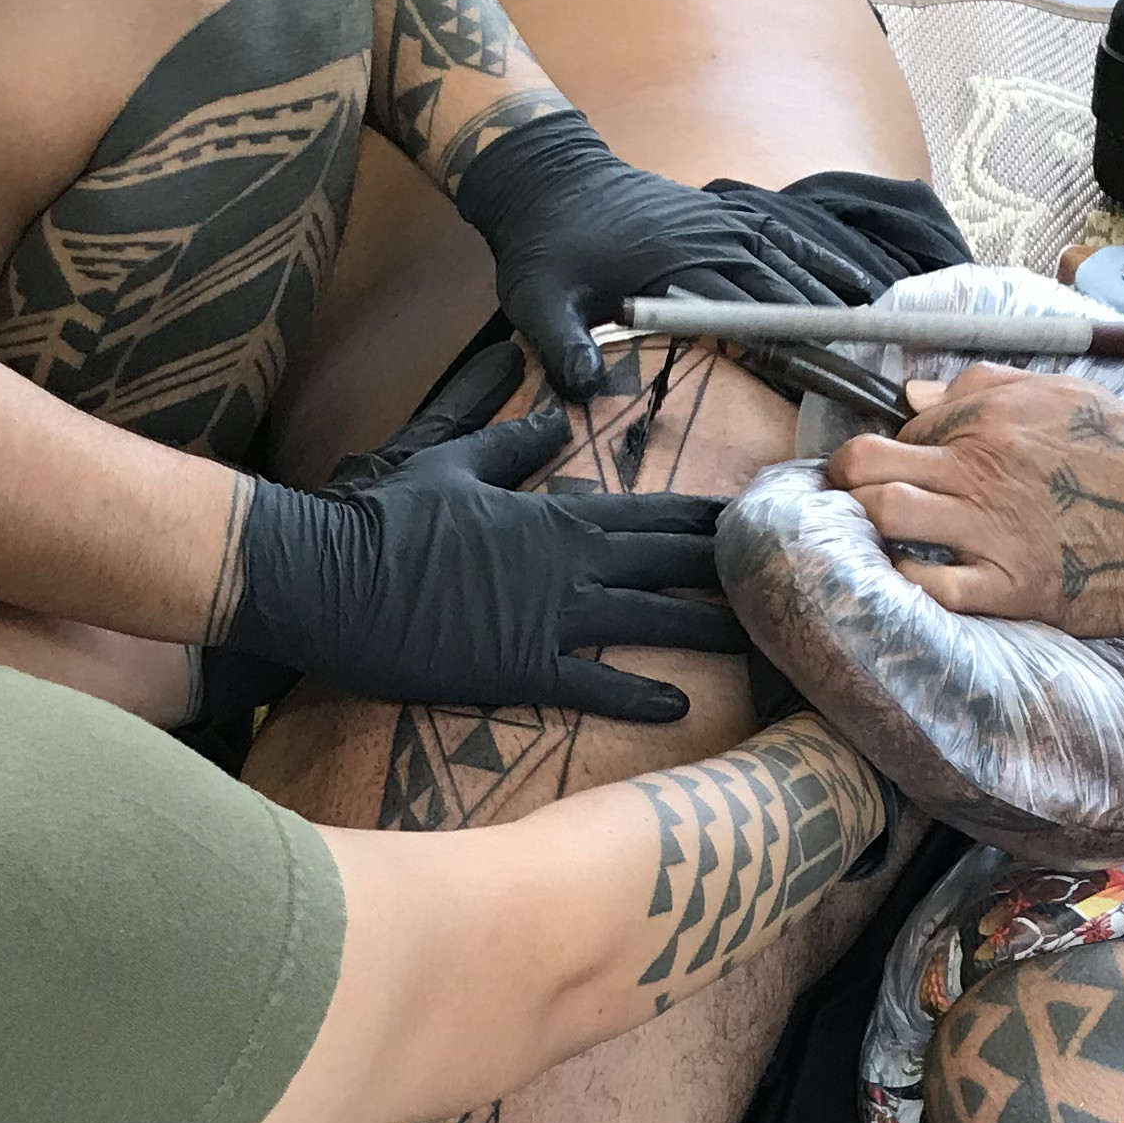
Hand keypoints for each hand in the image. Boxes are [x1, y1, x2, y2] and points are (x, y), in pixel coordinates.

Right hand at [219, 404, 741, 723]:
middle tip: (792, 581)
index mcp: (556, 514)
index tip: (761, 520)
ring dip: (709, 632)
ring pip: (652, 620)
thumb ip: (513, 444)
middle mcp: (568, 563)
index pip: (655, 512)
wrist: (331, 574)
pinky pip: (594, 683)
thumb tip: (554, 416)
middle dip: (733, 572)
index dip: (713, 517)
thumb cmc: (383, 518)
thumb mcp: (453, 463)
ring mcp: (549, 617)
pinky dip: (640, 694)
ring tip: (763, 644)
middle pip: (671, 565)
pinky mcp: (519, 668)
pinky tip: (682, 706)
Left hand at [445, 107, 888, 400]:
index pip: (741, 310)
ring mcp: (716, 223)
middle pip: (779, 288)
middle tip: (871, 363)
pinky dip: (817, 256)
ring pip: (788, 260)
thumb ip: (563, 348)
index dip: (785, 341)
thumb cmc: (541, 249)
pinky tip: (850, 278)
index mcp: (671, 264)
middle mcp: (706, 240)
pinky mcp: (716, 216)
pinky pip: (779, 236)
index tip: (826, 369)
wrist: (543, 177)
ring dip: (834, 291)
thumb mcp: (538, 302)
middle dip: (825, 325)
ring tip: (881, 325)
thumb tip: (584, 392)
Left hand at [828, 371, 1123, 640]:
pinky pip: (928, 586)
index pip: (909, 425)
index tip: (907, 465)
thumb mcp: (1073, 398)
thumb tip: (918, 395)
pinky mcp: (1006, 586)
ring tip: (867, 533)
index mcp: (996, 415)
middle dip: (842, 477)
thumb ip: (990, 387)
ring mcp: (990, 530)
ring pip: (885, 515)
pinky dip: (904, 581)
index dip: (898, 444)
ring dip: (862, 523)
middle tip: (846, 493)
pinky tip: (903, 576)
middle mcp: (982, 467)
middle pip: (868, 463)